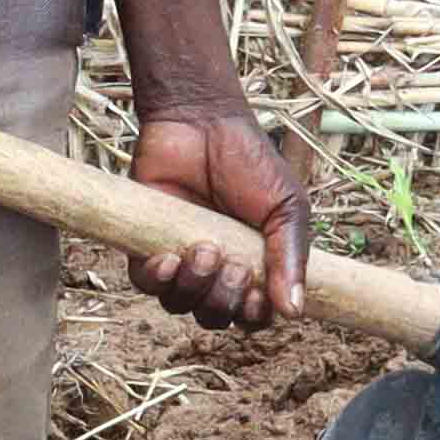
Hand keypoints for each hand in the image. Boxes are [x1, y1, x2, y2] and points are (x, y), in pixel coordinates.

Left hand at [124, 103, 304, 330]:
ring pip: (179, 306)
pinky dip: (157, 280)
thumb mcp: (285, 207)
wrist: (201, 122)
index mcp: (253, 266)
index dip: (252, 316)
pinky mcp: (145, 245)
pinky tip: (168, 258)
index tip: (255, 294)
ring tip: (204, 249)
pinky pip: (146, 285)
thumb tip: (294, 311)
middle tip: (231, 262)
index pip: (251, 316)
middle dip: (224, 300)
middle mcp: (215, 270)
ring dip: (193, 288)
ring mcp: (180, 259)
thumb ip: (290, 257)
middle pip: (215, 317)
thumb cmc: (248, 161)